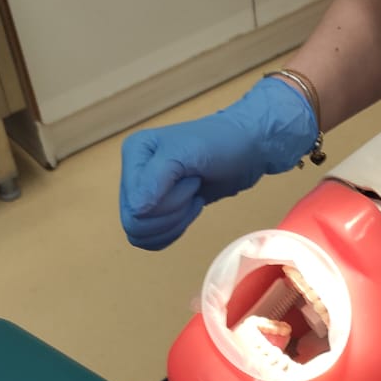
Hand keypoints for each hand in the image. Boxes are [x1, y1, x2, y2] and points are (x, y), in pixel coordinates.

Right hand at [119, 75, 317, 249]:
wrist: (246, 148)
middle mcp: (134, 173)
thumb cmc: (221, 143)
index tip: (190, 178)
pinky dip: (176, 229)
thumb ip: (157, 178)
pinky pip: (154, 238)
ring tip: (194, 194)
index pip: (134, 207)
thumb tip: (136, 210)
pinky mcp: (159, 208)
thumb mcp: (187, 153)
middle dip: (173, 212)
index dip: (167, 204)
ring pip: (144, 234)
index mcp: (134, 153)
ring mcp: (145, 193)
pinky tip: (192, 207)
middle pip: (136, 224)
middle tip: (194, 188)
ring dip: (176, 221)